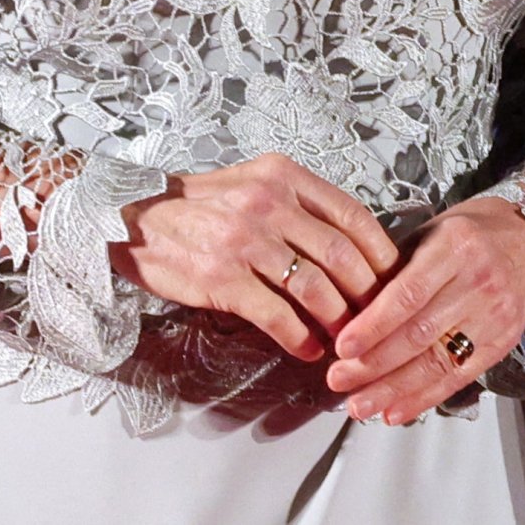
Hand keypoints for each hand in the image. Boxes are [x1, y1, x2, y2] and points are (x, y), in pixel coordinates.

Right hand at [112, 153, 401, 363]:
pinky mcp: (222, 278)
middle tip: (376, 318)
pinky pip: (276, 314)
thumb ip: (297, 204)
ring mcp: (245, 240)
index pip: (352, 215)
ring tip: (345, 339)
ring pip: (315, 287)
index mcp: (283, 176)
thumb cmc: (198, 206)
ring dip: (337, 320)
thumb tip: (347, 244)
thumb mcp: (252, 183)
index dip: (380, 253)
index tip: (392, 279)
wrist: (132, 218)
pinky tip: (307, 348)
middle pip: (341, 255)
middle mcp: (268, 202)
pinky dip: (299, 337)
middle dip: (366, 294)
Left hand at [324, 195, 524, 423]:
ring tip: (360, 405)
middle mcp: (479, 281)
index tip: (341, 347)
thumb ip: (396, 268)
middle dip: (374, 364)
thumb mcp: (433, 231)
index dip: (373, 326)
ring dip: (394, 389)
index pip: (408, 294)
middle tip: (338, 380)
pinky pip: (459, 377)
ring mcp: (495, 315)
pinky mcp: (504, 342)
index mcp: (456, 246)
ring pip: (438, 362)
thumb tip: (351, 312)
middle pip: (419, 334)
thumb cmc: (474, 232)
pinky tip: (395, 411)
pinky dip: (424, 398)